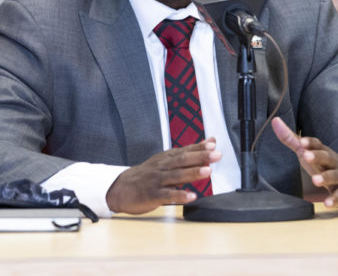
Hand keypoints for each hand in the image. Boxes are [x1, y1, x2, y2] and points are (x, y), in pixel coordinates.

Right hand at [106, 139, 220, 213]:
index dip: (199, 147)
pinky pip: (167, 195)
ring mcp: (157, 181)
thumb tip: (211, 141)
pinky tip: (191, 196)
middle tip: (216, 155)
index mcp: (166, 158)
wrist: (120, 188)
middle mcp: (162, 167)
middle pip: (182, 160)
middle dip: (200, 157)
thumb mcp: (166, 160)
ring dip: (192, 173)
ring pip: (176, 176)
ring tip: (207, 171)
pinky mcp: (152, 195)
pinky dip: (179, 195)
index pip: (184, 150)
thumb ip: (189, 152)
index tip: (213, 144)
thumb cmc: (148, 174)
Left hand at [271, 117, 337, 207]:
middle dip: (317, 156)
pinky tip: (327, 203)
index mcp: (323, 152)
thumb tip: (275, 121)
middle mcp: (333, 162)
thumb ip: (292, 139)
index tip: (301, 141)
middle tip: (305, 156)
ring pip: (333, 176)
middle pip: (326, 157)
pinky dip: (334, 199)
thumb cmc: (325, 164)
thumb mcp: (310, 151)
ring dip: (324, 177)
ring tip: (315, 180)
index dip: (310, 142)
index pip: (318, 144)